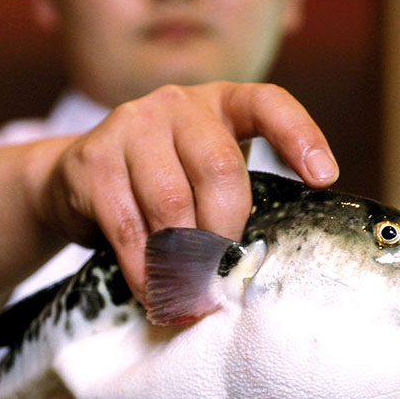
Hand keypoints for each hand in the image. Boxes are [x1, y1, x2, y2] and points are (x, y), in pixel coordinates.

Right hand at [31, 82, 337, 300]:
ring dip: (184, 259)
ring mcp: (131, 125)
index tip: (324, 179)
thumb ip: (229, 196)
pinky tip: (153, 292)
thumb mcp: (201, 173)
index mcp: (220, 103)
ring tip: (191, 295)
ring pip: (171, 201)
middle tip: (223, 275)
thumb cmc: (159, 182)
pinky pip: (128, 227)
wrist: (75, 177)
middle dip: (226, 230)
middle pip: (219, 168)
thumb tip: (253, 267)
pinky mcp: (93, 159)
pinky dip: (145, 270)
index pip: (268, 104)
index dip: (300, 136)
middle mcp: (178, 104)